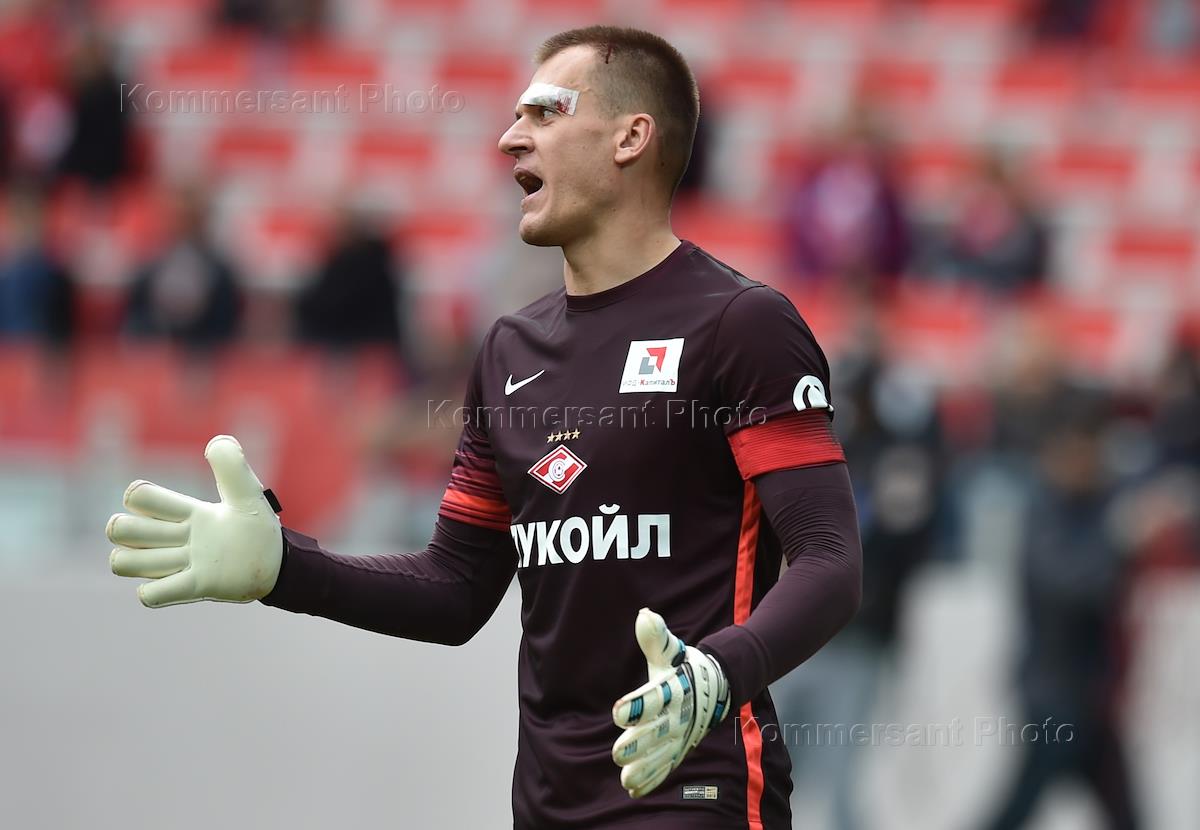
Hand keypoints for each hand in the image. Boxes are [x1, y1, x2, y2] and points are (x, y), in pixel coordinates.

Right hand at [107, 435, 282, 607]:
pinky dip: (158, 591)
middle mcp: (174, 537)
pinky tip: (186, 581)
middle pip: (118, 530)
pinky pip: (148, 596)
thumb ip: (232, 466)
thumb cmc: (257, 526)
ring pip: (122, 563)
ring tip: (179, 560)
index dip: (144, 499)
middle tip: (175, 537)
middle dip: (134, 532)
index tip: (182, 510)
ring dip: (144, 563)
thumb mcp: (248, 494)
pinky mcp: (190, 589)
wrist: (277, 563)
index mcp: (184, 511)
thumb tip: (216, 442)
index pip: (137, 497)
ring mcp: (179, 564)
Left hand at [611, 608, 729, 797]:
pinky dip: (653, 778)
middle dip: (640, 744)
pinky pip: (667, 765)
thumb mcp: (672, 650)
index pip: (656, 698)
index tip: (618, 711)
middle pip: (659, 731)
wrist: (718, 685)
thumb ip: (656, 637)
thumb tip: (644, 615)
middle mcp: (681, 715)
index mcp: (676, 689)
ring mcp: (682, 735)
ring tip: (625, 777)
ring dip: (645, 767)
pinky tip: (634, 789)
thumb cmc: (685, 666)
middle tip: (618, 753)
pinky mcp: (681, 748)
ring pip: (663, 754)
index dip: (638, 705)